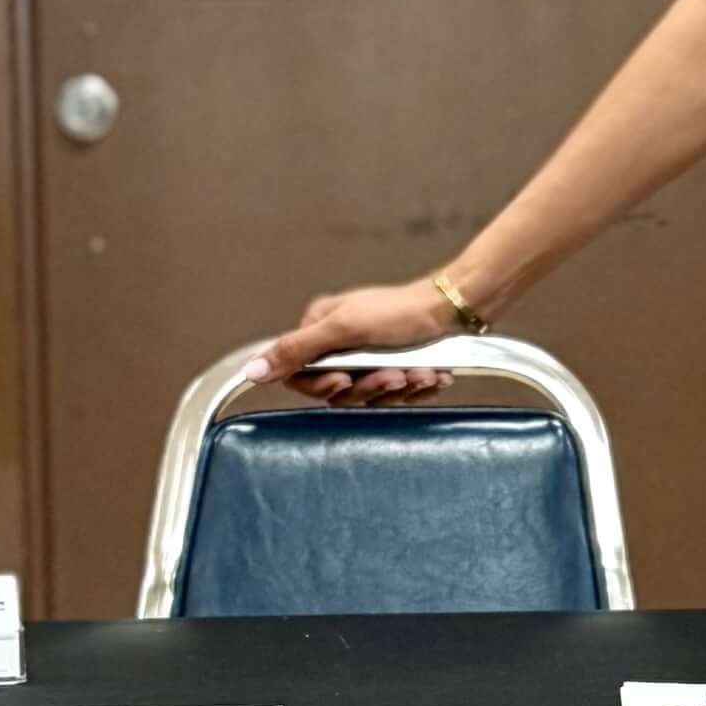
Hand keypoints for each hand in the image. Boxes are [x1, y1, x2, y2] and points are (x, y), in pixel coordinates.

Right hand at [256, 277, 474, 405]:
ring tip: (421, 371)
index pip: (300, 376)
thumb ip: (296, 351)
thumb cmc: (400, 312)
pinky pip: (397, 394)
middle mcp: (341, 346)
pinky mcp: (397, 369)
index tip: (345, 381)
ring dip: (399, 387)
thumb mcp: (344, 329)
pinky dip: (416, 386)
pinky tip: (432, 373)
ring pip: (371, 396)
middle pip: (339, 391)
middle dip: (372, 386)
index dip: (322, 386)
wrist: (455, 310)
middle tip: (396, 373)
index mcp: (320, 329)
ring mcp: (370, 359)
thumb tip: (250, 372)